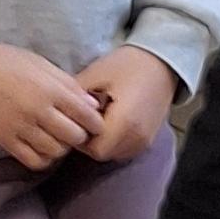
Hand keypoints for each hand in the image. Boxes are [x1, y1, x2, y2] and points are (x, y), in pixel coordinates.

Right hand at [0, 42, 103, 168]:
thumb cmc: (8, 62)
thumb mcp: (42, 64)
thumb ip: (69, 85)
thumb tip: (93, 105)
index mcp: (50, 89)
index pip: (87, 116)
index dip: (95, 123)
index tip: (94, 123)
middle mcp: (38, 111)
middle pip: (75, 137)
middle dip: (80, 135)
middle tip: (74, 130)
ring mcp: (21, 128)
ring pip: (56, 152)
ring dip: (62, 147)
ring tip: (57, 138)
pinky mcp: (6, 140)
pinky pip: (34, 161)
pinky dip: (44, 158)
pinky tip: (42, 147)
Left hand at [76, 43, 177, 165]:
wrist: (160, 64)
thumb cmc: (127, 65)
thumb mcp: (95, 75)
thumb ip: (74, 99)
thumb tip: (59, 114)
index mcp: (124, 122)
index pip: (93, 148)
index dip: (79, 138)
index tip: (73, 121)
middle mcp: (136, 138)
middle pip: (102, 154)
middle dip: (89, 141)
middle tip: (81, 121)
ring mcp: (144, 142)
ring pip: (113, 154)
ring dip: (101, 143)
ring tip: (96, 121)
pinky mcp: (148, 141)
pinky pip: (124, 150)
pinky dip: (113, 142)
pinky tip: (110, 124)